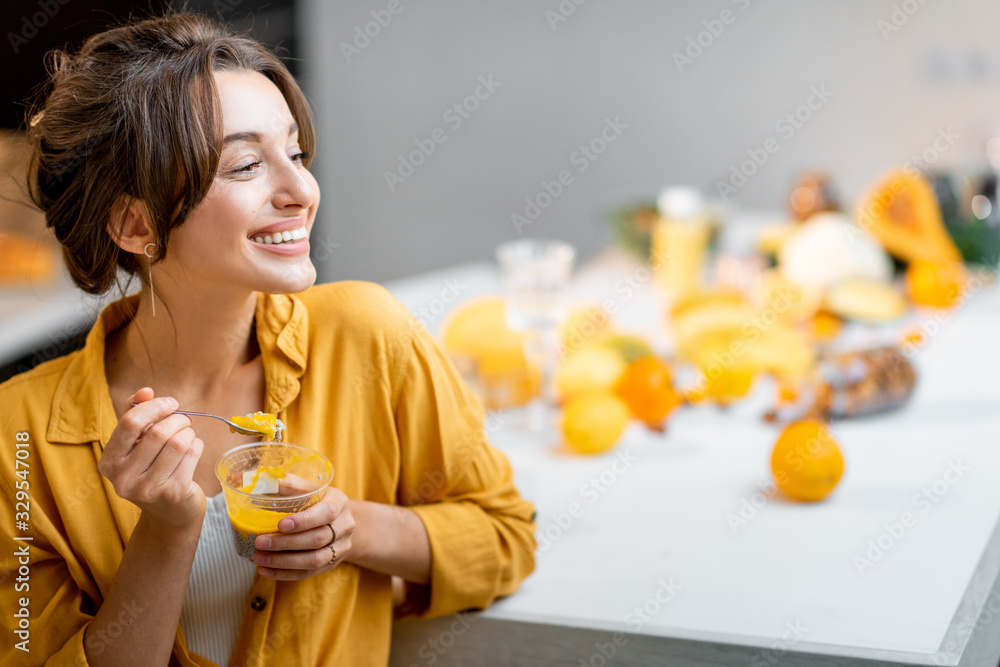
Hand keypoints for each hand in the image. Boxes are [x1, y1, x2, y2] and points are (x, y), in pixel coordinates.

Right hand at [99, 387, 205, 530]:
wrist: (169, 514)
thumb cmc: (151, 469)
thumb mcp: (137, 444)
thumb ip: (137, 415)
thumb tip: (145, 391)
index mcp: (109, 462)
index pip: (130, 423)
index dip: (154, 407)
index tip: (171, 403)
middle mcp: (123, 478)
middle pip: (158, 432)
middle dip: (177, 420)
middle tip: (184, 421)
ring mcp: (148, 488)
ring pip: (178, 443)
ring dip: (189, 432)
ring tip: (188, 435)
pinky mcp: (173, 493)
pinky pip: (192, 454)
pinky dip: (197, 445)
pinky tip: (193, 450)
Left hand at [252, 486, 356, 579]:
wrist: (341, 521)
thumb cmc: (318, 501)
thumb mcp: (311, 488)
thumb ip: (292, 485)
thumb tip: (264, 481)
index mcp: (339, 502)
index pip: (326, 513)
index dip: (304, 521)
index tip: (280, 524)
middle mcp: (345, 525)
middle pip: (318, 539)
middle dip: (286, 543)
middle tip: (260, 542)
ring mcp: (341, 547)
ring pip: (315, 560)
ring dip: (284, 562)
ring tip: (259, 558)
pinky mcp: (332, 564)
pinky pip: (309, 573)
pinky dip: (286, 574)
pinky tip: (266, 570)